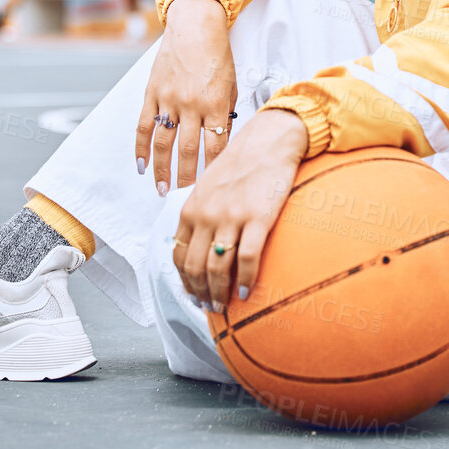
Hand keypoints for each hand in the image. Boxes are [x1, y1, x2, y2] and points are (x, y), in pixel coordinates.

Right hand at [136, 0, 235, 193]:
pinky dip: (140, 148)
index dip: (214, 171)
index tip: (213, 189)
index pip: (216, 147)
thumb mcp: (231, 85)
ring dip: (162, 170)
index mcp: (215, 104)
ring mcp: (168, 100)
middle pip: (189, 151)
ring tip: (162, 190)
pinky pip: (143, 126)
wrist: (195, 26)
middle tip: (185, 200)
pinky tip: (140, 165)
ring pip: (163, 144)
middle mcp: (191, 105)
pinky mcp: (152, 94)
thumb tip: (221, 142)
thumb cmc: (218, 56)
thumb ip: (225, 114)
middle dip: (187, 179)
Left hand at [173, 108, 307, 310]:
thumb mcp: (209, 187)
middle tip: (209, 308)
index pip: (179, 255)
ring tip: (225, 306)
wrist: (268, 140)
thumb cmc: (240, 164)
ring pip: (218, 267)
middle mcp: (206, 214)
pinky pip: (248, 258)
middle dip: (200, 293)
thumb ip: (199, 214)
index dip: (184, 281)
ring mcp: (231, 216)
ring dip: (219, 293)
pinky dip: (246, 280)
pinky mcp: (257, 217)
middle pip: (195, 267)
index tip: (193, 295)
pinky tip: (248, 292)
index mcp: (191, 208)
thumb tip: (198, 244)